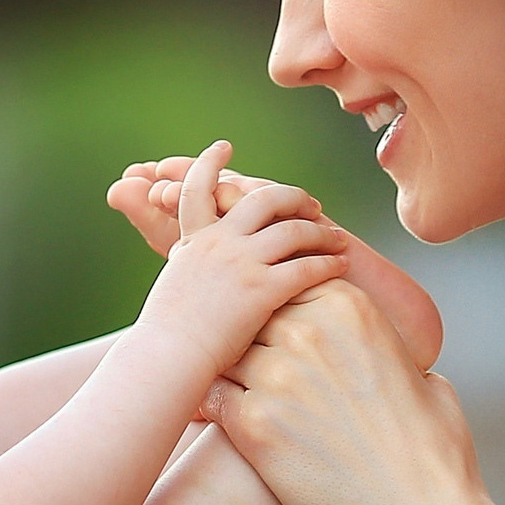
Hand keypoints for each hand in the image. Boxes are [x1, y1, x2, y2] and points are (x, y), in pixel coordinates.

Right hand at [130, 142, 348, 382]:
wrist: (166, 357)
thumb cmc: (165, 338)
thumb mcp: (171, 287)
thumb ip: (187, 268)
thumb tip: (189, 265)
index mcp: (194, 241)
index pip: (198, 189)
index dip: (209, 164)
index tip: (222, 146)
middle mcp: (218, 243)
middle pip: (262, 199)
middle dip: (290, 197)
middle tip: (309, 204)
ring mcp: (241, 263)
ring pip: (292, 230)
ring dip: (320, 232)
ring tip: (336, 238)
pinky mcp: (262, 289)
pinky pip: (305, 266)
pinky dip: (327, 263)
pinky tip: (339, 266)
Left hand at [206, 280, 485, 504]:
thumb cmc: (433, 458)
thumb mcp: (427, 383)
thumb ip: (397, 358)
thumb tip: (398, 364)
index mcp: (350, 307)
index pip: (287, 285)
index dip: (277, 309)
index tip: (274, 331)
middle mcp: (309, 330)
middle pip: (251, 314)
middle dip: (246, 336)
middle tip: (238, 358)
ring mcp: (277, 374)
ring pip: (226, 353)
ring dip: (226, 370)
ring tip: (220, 387)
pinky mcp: (254, 423)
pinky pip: (212, 397)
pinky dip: (210, 406)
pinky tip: (213, 419)